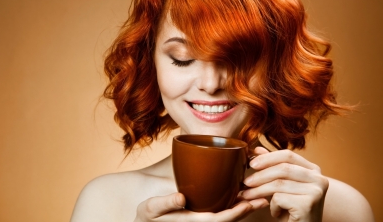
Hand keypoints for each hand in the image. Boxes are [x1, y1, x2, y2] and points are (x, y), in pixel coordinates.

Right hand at [134, 192, 267, 221]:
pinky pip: (222, 211)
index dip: (234, 213)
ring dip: (244, 206)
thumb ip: (165, 203)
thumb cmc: (148, 217)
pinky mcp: (202, 214)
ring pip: (228, 215)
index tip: (247, 203)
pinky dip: (234, 204)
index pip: (218, 220)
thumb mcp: (151, 209)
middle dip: (247, 209)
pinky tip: (241, 193)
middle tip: (264, 198)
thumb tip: (180, 197)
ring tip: (260, 196)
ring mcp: (203, 219)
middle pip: (229, 219)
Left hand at [242, 147, 328, 221]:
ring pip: (278, 184)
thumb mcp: (282, 185)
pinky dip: (272, 206)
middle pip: (283, 168)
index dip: (267, 158)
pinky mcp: (308, 205)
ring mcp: (316, 191)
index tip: (251, 163)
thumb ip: (273, 166)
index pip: (288, 155)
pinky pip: (279, 198)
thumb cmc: (292, 209)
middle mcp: (319, 178)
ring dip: (258, 191)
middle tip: (245, 182)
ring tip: (247, 196)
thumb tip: (257, 149)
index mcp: (313, 169)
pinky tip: (275, 212)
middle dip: (260, 175)